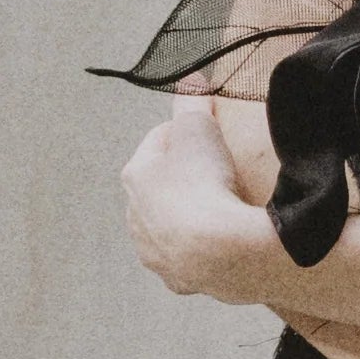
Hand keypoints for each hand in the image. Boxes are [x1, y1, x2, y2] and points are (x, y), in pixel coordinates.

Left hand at [120, 94, 278, 301]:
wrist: (224, 250)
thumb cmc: (205, 183)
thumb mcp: (200, 128)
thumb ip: (193, 101)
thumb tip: (190, 78)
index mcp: (135, 176)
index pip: (159, 142)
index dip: (185, 133)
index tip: (209, 134)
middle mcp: (135, 217)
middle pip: (162, 187)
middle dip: (185, 178)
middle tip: (219, 172)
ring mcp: (155, 253)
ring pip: (171, 227)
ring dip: (190, 217)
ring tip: (223, 210)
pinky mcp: (179, 281)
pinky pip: (190, 259)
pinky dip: (203, 250)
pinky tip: (223, 243)